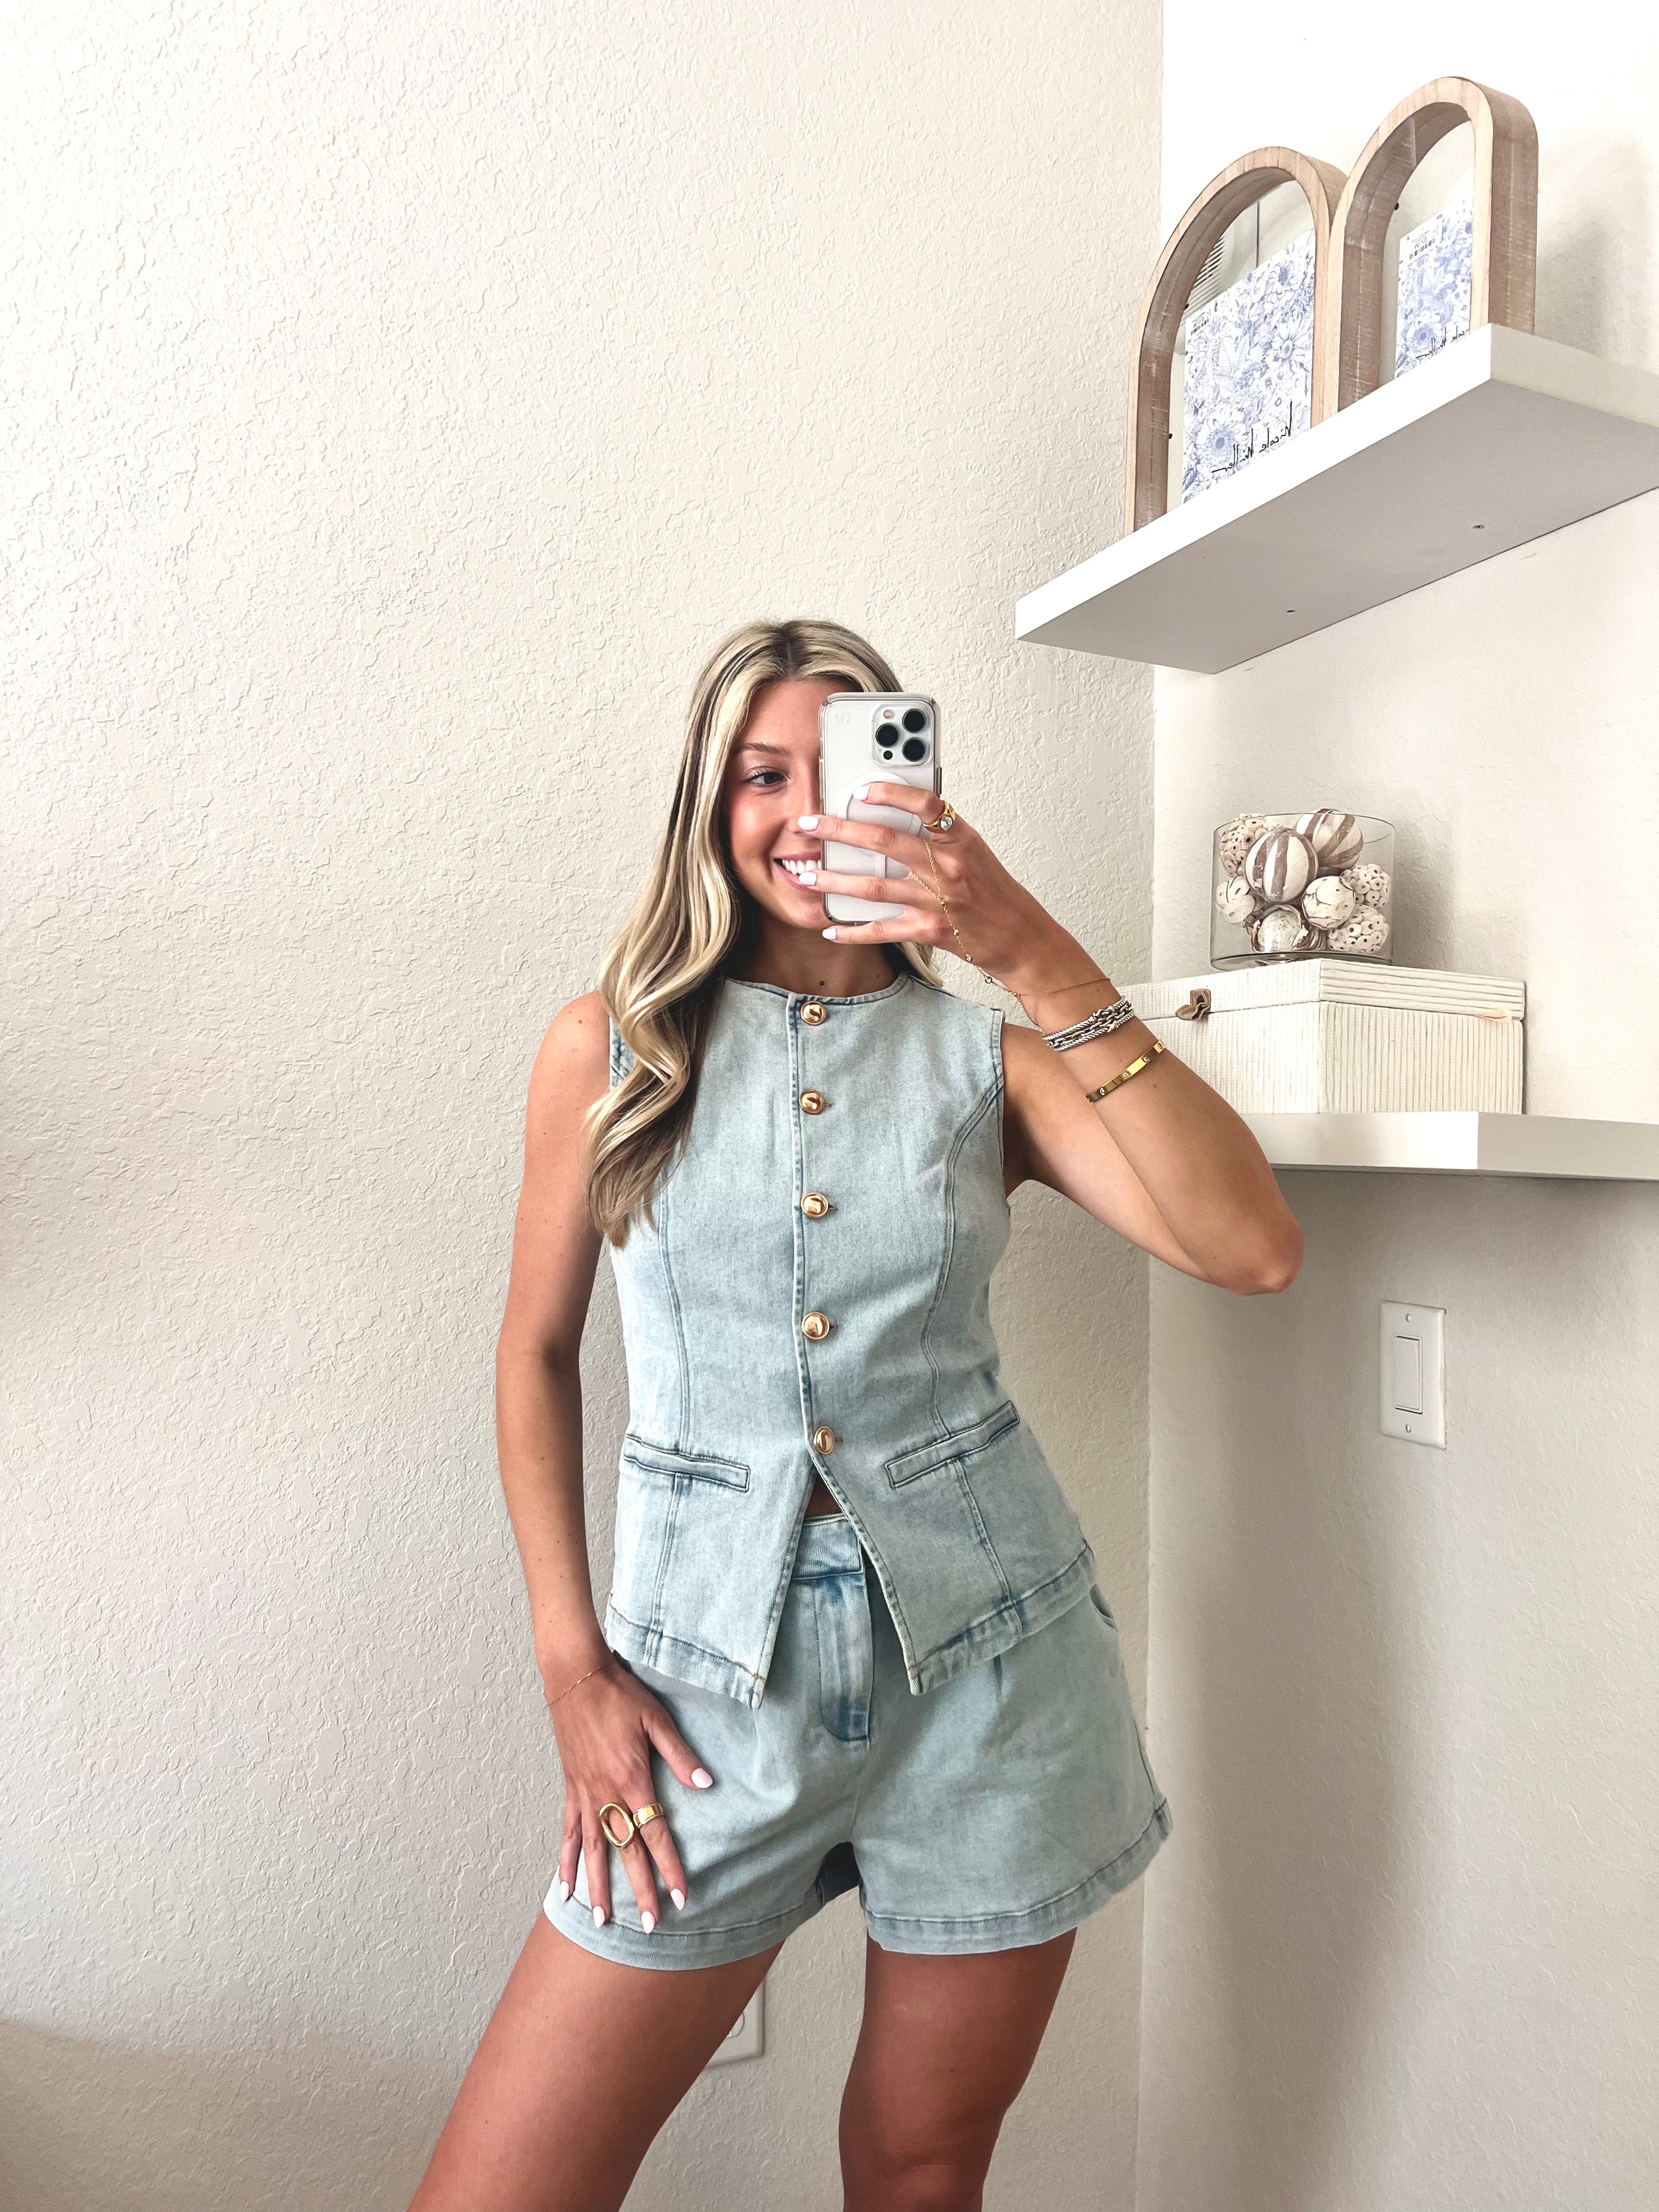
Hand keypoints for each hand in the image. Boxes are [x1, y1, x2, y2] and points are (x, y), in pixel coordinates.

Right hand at [546, 1655, 713, 1931]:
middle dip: (639, 1890)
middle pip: (625, 1851)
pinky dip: (566, 1862)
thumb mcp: (657, 1719)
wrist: (577, 1677)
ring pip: (592, 1851)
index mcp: (631, 1778)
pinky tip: (564, 1888)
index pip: (655, 1833)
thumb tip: (706, 1785)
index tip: (681, 1897)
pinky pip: (568, 1833)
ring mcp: (585, 1794)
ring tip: (602, 1921)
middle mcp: (606, 1794)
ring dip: (598, 1887)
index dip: (669, 1867)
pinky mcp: (570, 1789)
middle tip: (649, 1925)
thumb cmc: (620, 1695)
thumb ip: (680, 1755)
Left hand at [800, 785, 1089, 998]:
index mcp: (959, 839)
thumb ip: (938, 832)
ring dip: (833, 880)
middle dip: (839, 830)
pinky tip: (831, 929)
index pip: (925, 803)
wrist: (1018, 936)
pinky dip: (853, 931)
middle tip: (808, 824)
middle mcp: (946, 867)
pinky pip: (882, 929)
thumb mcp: (973, 851)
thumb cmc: (994, 892)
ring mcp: (936, 899)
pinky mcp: (928, 930)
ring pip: (873, 886)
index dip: (891, 793)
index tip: (861, 788)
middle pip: (884, 840)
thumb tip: (898, 811)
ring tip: (806, 876)